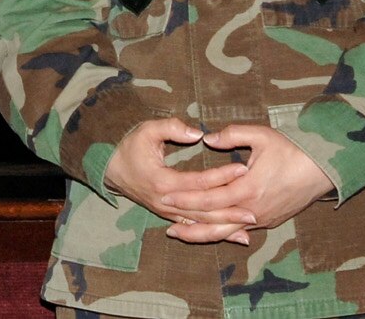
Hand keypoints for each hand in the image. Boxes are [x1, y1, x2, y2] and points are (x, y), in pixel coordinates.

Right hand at [103, 117, 256, 243]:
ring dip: (226, 224)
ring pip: (201, 222)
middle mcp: (166, 201)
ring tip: (250, 224)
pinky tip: (234, 235)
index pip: (199, 181)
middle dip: (230, 209)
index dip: (222, 176)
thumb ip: (171, 128)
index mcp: (162, 181)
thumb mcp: (146, 131)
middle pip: (204, 208)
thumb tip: (197, 134)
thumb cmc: (129, 148)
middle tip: (255, 210)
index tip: (243, 169)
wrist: (110, 170)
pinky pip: (195, 226)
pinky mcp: (169, 215)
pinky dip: (215, 231)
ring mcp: (167, 211)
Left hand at [157, 123, 335, 235]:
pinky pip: (241, 230)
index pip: (209, 198)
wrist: (324, 169)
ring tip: (180, 235)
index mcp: (248, 188)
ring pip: (227, 232)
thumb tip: (207, 137)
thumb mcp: (261, 135)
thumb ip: (232, 135)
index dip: (186, 199)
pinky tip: (209, 233)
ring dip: (203, 235)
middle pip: (215, 223)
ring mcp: (263, 218)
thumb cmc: (292, 150)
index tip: (165, 197)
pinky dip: (222, 233)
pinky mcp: (270, 221)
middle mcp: (254, 209)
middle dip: (188, 224)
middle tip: (165, 227)